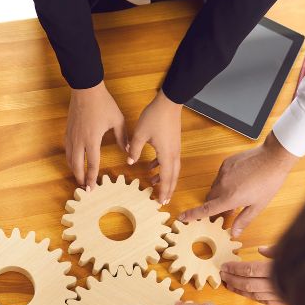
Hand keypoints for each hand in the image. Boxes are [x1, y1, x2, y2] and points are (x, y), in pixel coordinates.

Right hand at [65, 81, 128, 189]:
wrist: (86, 89)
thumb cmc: (103, 103)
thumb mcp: (117, 120)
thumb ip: (123, 138)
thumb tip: (129, 151)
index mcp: (92, 140)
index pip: (92, 164)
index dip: (92, 178)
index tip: (92, 189)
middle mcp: (79, 141)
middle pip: (77, 166)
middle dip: (81, 178)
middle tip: (85, 188)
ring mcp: (71, 136)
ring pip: (69, 159)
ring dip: (74, 170)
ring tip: (79, 178)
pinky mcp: (68, 131)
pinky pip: (67, 150)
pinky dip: (69, 159)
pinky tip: (73, 161)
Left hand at [127, 90, 181, 204]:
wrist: (169, 102)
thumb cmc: (155, 117)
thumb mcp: (140, 134)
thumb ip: (134, 149)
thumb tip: (129, 161)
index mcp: (166, 155)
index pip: (166, 178)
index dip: (164, 191)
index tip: (161, 202)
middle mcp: (173, 154)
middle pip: (173, 177)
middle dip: (168, 189)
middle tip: (163, 200)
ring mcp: (175, 148)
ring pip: (172, 168)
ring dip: (165, 177)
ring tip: (154, 183)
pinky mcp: (173, 142)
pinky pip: (169, 159)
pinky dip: (162, 166)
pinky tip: (151, 166)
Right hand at [177, 132, 297, 237]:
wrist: (273, 157)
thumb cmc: (269, 182)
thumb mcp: (258, 205)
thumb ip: (244, 220)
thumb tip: (234, 232)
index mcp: (230, 198)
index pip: (206, 209)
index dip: (192, 214)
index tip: (181, 217)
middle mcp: (222, 185)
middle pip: (210, 199)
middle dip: (215, 205)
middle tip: (228, 208)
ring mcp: (223, 173)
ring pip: (215, 187)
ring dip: (220, 193)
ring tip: (238, 192)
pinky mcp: (226, 163)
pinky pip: (220, 176)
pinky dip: (226, 181)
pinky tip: (240, 179)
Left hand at [220, 245, 283, 304]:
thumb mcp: (291, 250)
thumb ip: (274, 250)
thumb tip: (261, 249)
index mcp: (274, 270)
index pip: (249, 270)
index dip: (234, 268)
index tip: (224, 266)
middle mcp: (274, 285)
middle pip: (247, 284)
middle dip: (232, 279)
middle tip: (222, 274)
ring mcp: (278, 296)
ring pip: (254, 295)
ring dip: (239, 290)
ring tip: (229, 284)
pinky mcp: (283, 302)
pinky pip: (264, 301)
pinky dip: (253, 297)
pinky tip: (246, 294)